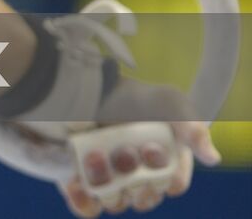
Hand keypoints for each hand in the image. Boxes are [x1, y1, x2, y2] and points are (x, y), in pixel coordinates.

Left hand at [56, 78, 220, 215]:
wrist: (89, 86)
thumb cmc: (133, 96)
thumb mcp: (168, 102)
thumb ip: (192, 127)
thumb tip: (213, 158)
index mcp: (164, 163)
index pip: (173, 183)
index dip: (168, 174)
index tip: (153, 150)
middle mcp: (139, 176)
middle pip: (145, 196)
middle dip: (137, 177)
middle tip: (125, 150)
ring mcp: (110, 181)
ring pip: (116, 201)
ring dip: (108, 184)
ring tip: (97, 155)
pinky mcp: (82, 182)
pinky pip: (87, 207)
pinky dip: (85, 202)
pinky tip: (79, 187)